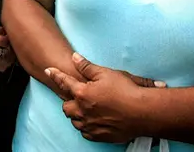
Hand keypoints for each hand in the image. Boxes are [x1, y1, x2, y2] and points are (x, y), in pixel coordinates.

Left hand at [46, 53, 163, 142]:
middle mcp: (83, 111)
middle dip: (69, 101)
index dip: (56, 75)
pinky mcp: (100, 135)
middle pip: (66, 107)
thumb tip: (74, 57)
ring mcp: (91, 125)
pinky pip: (86, 133)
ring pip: (75, 121)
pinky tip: (93, 121)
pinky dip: (87, 127)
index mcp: (82, 93)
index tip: (49, 71)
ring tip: (85, 110)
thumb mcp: (106, 73)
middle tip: (76, 97)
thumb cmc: (127, 91)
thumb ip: (87, 66)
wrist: (144, 113)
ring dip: (77, 115)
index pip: (64, 82)